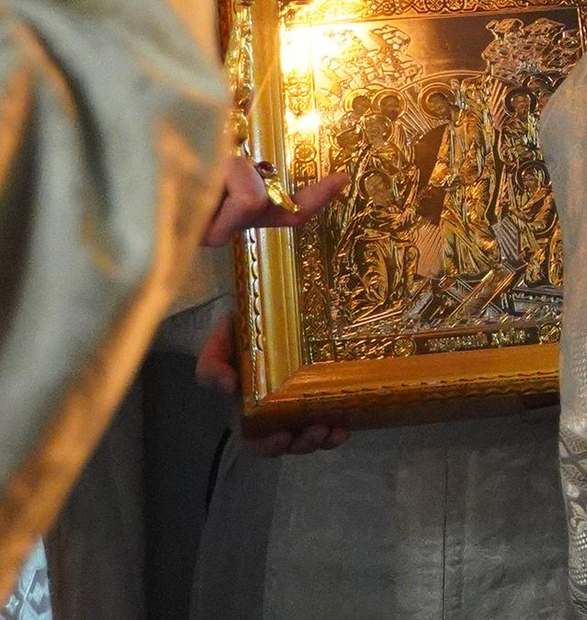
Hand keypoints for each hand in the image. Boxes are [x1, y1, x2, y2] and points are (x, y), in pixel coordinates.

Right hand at [197, 164, 350, 452]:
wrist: (305, 291)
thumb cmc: (289, 268)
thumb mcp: (286, 237)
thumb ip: (302, 209)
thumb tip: (338, 180)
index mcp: (238, 338)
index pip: (210, 364)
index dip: (216, 374)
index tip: (230, 381)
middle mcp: (252, 369)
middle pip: (244, 415)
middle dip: (268, 432)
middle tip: (297, 429)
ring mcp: (275, 387)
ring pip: (273, 431)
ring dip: (298, 439)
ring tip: (326, 431)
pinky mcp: (302, 397)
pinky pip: (301, 426)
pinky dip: (320, 432)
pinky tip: (343, 426)